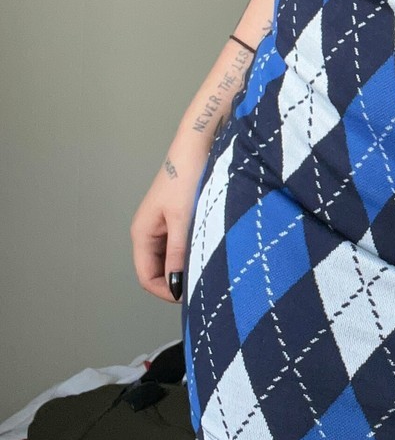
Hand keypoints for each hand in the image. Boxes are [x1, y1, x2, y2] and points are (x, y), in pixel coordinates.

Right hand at [131, 133, 215, 303]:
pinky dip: (191, 252)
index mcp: (142, 233)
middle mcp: (148, 231)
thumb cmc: (187, 177)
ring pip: (170, 258)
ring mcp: (163, 225)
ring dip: (185, 266)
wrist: (199, 144)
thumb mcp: (183, 220)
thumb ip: (177, 254)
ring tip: (207, 267)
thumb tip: (176, 285)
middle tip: (203, 283)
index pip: (146, 277)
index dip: (166, 291)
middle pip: (156, 270)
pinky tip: (208, 250)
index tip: (192, 295)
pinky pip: (179, 245)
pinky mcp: (177, 218)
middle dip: (177, 280)